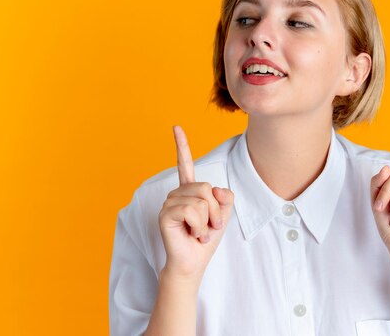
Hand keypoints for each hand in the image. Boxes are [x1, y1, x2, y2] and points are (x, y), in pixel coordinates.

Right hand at [158, 126, 234, 282]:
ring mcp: (169, 202)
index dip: (181, 145)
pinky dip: (200, 226)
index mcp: (189, 190)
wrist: (194, 261)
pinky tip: (193, 235)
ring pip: (201, 200)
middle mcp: (177, 193)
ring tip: (199, 233)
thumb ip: (224, 197)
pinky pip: (192, 211)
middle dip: (215, 211)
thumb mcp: (223, 215)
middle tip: (209, 228)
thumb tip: (214, 189)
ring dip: (208, 222)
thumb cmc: (206, 239)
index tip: (176, 127)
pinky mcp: (165, 214)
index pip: (185, 164)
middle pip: (206, 187)